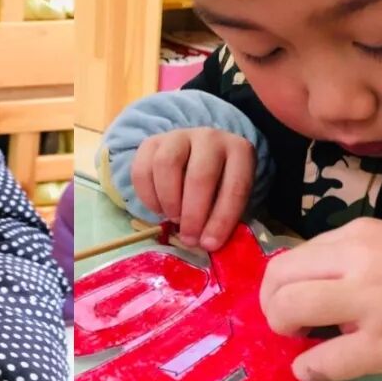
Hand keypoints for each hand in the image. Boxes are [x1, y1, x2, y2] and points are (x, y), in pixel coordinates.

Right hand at [131, 127, 254, 250]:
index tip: (209, 244)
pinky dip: (148, 197)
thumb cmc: (215, 189)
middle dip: (193, 214)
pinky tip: (159, 209)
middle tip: (189, 237)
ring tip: (174, 218)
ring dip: (169, 202)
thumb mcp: (228, 201)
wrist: (194, 160)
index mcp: (239, 151)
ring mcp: (178, 136)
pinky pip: (142, 170)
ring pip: (166, 165)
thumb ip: (222, 219)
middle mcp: (210, 137)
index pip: (235, 186)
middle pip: (200, 175)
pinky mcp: (152, 143)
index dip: (222, 219)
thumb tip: (206, 243)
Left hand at [261, 218, 381, 380]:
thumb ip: (345, 263)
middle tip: (289, 327)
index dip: (281, 287)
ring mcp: (371, 302)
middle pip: (278, 279)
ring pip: (290, 308)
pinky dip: (308, 368)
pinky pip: (322, 359)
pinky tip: (316, 369)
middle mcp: (359, 260)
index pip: (290, 257)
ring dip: (283, 331)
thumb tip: (300, 291)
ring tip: (303, 343)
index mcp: (359, 235)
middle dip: (272, 308)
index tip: (294, 305)